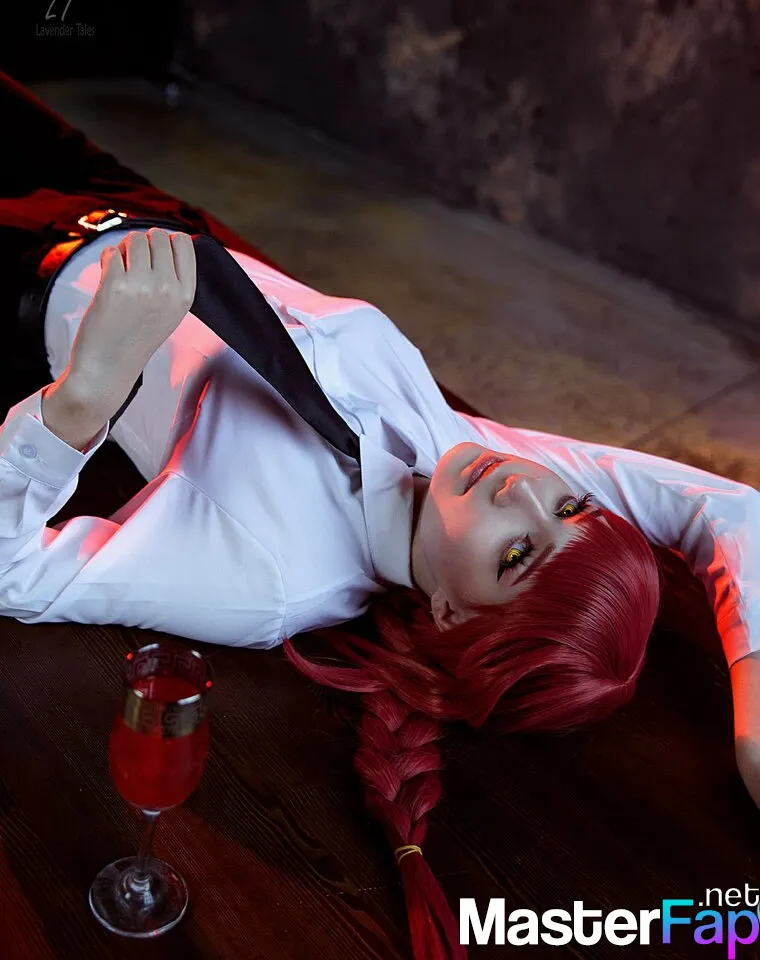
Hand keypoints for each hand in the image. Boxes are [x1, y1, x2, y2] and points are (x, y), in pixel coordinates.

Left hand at [67, 228, 196, 389]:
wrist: (108, 368)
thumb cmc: (135, 339)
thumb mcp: (170, 312)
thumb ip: (173, 279)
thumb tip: (165, 240)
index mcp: (185, 295)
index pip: (184, 243)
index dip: (165, 242)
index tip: (154, 255)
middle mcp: (168, 289)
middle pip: (158, 236)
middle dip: (142, 244)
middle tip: (133, 266)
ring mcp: (142, 286)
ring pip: (134, 239)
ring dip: (124, 250)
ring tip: (120, 271)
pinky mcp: (115, 285)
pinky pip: (112, 252)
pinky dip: (107, 259)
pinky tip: (107, 277)